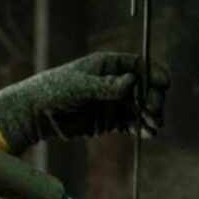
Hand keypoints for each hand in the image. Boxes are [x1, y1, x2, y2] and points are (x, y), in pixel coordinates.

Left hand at [0, 52, 169, 153]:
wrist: (35, 114)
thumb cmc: (53, 91)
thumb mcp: (79, 86)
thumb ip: (105, 86)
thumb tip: (131, 81)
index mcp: (107, 65)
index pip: (138, 66)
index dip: (153, 73)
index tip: (163, 83)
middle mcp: (114, 82)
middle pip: (144, 87)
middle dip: (153, 97)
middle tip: (154, 110)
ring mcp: (113, 102)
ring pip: (141, 107)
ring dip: (151, 115)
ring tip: (155, 125)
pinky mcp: (109, 120)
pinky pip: (131, 123)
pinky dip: (141, 128)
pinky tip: (148, 133)